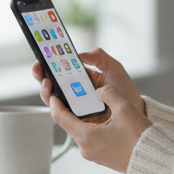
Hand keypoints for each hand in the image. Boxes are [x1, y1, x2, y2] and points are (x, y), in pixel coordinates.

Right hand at [31, 47, 146, 117]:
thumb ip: (100, 57)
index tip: (44, 54)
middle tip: (39, 67)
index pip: (61, 68)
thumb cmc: (125, 92)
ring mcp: (74, 105)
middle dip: (41, 74)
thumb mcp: (115, 69)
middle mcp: (74, 90)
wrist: (134, 114)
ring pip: (52, 98)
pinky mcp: (76, 119)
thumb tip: (81, 54)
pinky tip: (55, 98)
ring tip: (48, 83)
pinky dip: (54, 106)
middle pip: (51, 82)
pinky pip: (60, 114)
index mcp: (82, 76)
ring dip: (45, 89)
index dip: (50, 61)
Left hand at [31, 49, 151, 172]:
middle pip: (69, 123)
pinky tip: (102, 116)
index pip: (60, 117)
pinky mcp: (101, 156)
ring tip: (88, 101)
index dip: (54, 102)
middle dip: (69, 107)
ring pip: (81, 130)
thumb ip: (108, 93)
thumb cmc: (140, 138)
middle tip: (70, 92)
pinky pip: (91, 137)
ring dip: (82, 116)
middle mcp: (86, 148)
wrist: (155, 161)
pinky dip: (91, 125)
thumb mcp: (124, 108)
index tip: (52, 91)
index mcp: (87, 136)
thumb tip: (99, 91)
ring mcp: (93, 154)